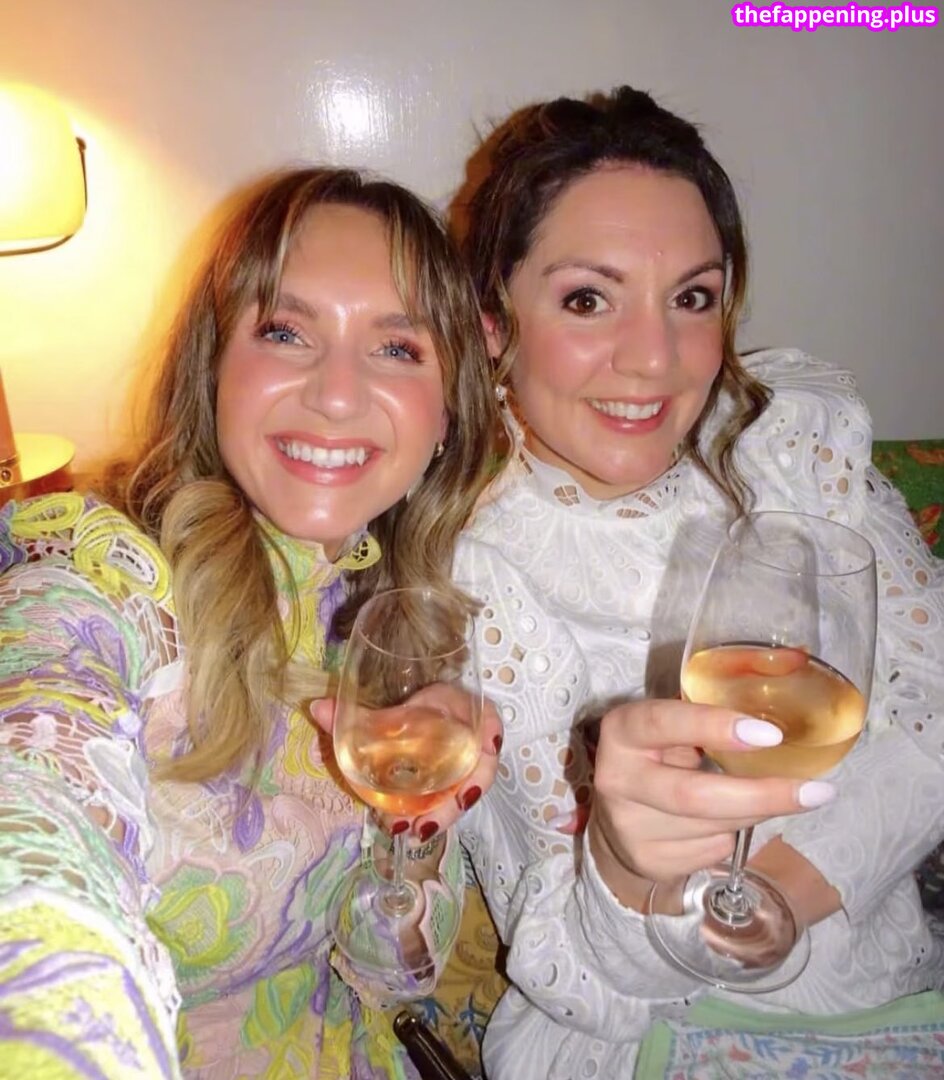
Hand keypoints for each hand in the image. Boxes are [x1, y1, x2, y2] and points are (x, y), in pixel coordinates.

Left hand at [311, 687, 501, 842]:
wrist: (425, 719)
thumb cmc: (416, 709)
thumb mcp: (394, 707)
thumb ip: (357, 712)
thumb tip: (316, 708)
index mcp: (465, 712)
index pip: (489, 719)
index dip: (491, 733)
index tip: (486, 746)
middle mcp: (473, 742)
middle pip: (479, 771)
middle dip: (458, 799)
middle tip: (426, 822)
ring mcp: (467, 767)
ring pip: (464, 793)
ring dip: (442, 816)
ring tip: (412, 833)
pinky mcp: (455, 786)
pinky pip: (448, 803)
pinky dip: (431, 818)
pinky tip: (408, 830)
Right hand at [588, 698, 835, 907]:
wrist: (618, 819)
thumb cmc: (659, 756)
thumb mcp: (671, 727)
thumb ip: (709, 714)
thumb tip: (788, 697)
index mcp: (622, 730)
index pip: (664, 722)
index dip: (714, 726)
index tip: (770, 735)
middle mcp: (617, 778)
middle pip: (694, 795)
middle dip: (761, 794)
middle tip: (816, 792)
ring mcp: (629, 827)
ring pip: (714, 826)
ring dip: (756, 813)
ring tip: (778, 798)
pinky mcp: (649, 861)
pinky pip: (714, 850)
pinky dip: (736, 835)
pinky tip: (731, 821)